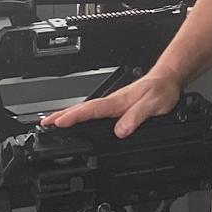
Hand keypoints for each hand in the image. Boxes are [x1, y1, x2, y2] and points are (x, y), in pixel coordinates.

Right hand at [39, 69, 182, 138]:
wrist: (167, 80)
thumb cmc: (161, 91)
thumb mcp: (153, 105)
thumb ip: (136, 117)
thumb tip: (120, 131)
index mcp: (117, 102)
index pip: (90, 110)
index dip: (73, 117)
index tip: (58, 122)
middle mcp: (112, 101)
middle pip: (82, 110)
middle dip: (61, 116)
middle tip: (44, 123)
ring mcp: (113, 103)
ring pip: (86, 110)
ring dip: (68, 115)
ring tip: (53, 123)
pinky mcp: (116, 105)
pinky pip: (94, 111)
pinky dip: (81, 115)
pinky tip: (78, 119)